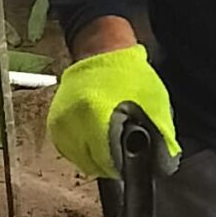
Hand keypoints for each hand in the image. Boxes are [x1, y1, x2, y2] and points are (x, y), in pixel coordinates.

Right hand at [47, 44, 178, 180]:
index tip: (134, 160)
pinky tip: (99, 137)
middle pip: (94, 165)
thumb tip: (160, 166)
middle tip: (126, 146)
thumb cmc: (128, 73)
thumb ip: (158, 137)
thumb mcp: (154, 104)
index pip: (108, 162)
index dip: (125, 165)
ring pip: (82, 161)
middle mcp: (71, 122)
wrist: (102, 50)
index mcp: (95, 115)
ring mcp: (60, 124)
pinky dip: (86, 150)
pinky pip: (72, 151)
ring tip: (112, 138)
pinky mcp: (55, 125)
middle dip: (113, 161)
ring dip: (98, 158)